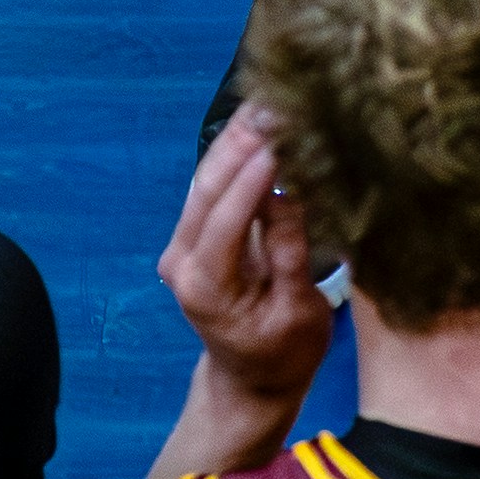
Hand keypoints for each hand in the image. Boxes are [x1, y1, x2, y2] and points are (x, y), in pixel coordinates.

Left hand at [158, 108, 338, 413]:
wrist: (250, 380)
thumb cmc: (283, 355)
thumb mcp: (298, 314)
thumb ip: (289, 256)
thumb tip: (288, 194)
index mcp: (205, 286)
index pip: (225, 219)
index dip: (252, 177)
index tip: (280, 137)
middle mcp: (181, 260)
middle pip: (208, 188)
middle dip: (241, 142)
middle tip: (277, 100)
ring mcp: (182, 244)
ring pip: (206, 179)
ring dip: (236, 138)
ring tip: (268, 98)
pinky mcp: (194, 234)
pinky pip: (212, 186)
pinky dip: (235, 153)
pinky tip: (259, 124)